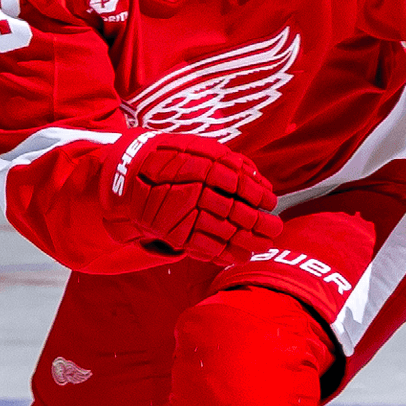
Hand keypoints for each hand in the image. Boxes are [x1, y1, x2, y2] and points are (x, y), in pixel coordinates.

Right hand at [100, 131, 281, 263]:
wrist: (130, 173)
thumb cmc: (173, 159)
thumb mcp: (200, 149)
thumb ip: (231, 163)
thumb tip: (260, 180)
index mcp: (203, 167)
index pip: (240, 185)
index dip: (258, 195)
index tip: (271, 202)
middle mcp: (194, 192)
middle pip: (236, 212)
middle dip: (259, 223)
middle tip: (275, 228)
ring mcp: (184, 214)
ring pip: (223, 233)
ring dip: (247, 242)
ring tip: (263, 245)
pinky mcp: (174, 233)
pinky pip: (204, 247)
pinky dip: (224, 254)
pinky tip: (239, 255)